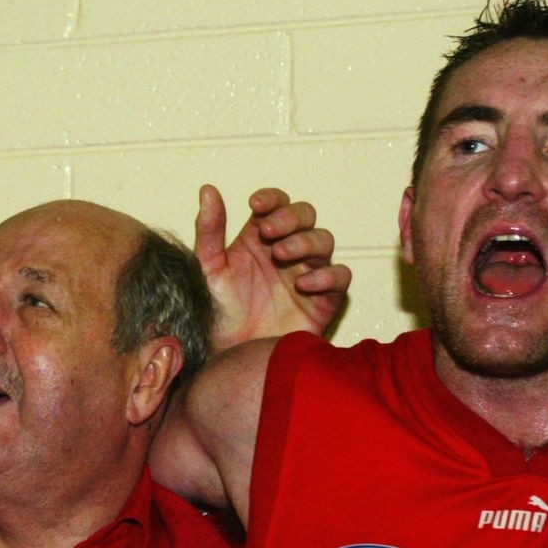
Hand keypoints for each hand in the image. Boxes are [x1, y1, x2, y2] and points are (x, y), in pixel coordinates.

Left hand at [193, 185, 350, 349]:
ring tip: (281, 255)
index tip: (255, 205)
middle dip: (290, 217)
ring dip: (305, 242)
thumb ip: (209, 231)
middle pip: (305, 216)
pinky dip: (327, 275)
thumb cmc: (217, 315)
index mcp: (259, 239)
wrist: (229, 358)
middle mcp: (286, 251)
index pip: (276, 205)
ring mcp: (307, 273)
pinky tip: (302, 285)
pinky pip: (340, 277)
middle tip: (268, 232)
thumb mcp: (207, 270)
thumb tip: (208, 189)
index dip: (272, 199)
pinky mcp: (324, 301)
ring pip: (324, 241)